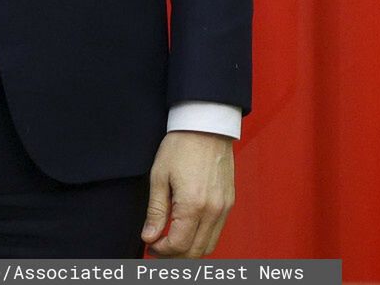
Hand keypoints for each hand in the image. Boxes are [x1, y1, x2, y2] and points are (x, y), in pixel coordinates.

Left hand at [141, 131, 235, 257]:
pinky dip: (202, 237)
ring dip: (190, 249)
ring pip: (209, 245)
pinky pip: (218, 230)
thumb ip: (155, 212)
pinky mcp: (229, 200)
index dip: (161, 251)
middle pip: (195, 251)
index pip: (178, 245)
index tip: (150, 244)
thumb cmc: (182, 145)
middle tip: (158, 247)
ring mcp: (225, 206)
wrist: (207, 125)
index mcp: (193, 204)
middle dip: (174, 256)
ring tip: (172, 240)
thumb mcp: (159, 177)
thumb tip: (150, 236)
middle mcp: (213, 209)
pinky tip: (188, 228)